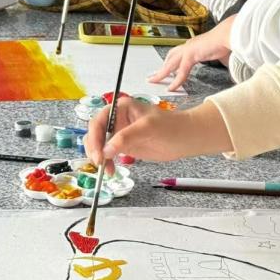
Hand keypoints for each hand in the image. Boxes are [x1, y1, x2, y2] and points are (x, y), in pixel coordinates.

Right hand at [85, 99, 232, 170]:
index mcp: (121, 108)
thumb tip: (105, 150)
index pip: (99, 121)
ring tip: (107, 171)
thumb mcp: (147, 128)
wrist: (185, 138)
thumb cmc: (169, 127)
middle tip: (100, 164)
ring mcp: (119, 133)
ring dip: (99, 157)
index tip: (99, 154)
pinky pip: (107, 153)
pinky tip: (111, 170)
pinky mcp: (123, 146)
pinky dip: (106, 162)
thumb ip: (126, 137)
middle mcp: (116, 119)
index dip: (95, 137)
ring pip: (99, 144)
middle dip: (94, 149)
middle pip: (95, 133)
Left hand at [148, 17, 235, 90]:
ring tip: (154, 81)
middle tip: (154, 76)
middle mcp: (188, 46)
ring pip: (170, 64)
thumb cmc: (227, 41)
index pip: (178, 54)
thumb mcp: (221, 54)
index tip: (167, 68)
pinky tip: (172, 87)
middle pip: (170, 58)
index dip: (171, 62)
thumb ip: (221, 61)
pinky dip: (176, 81)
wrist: (229, 34)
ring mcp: (188, 49)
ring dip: (162, 73)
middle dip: (161, 67)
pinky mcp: (191, 55)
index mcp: (194, 44)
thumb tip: (227, 67)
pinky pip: (181, 71)